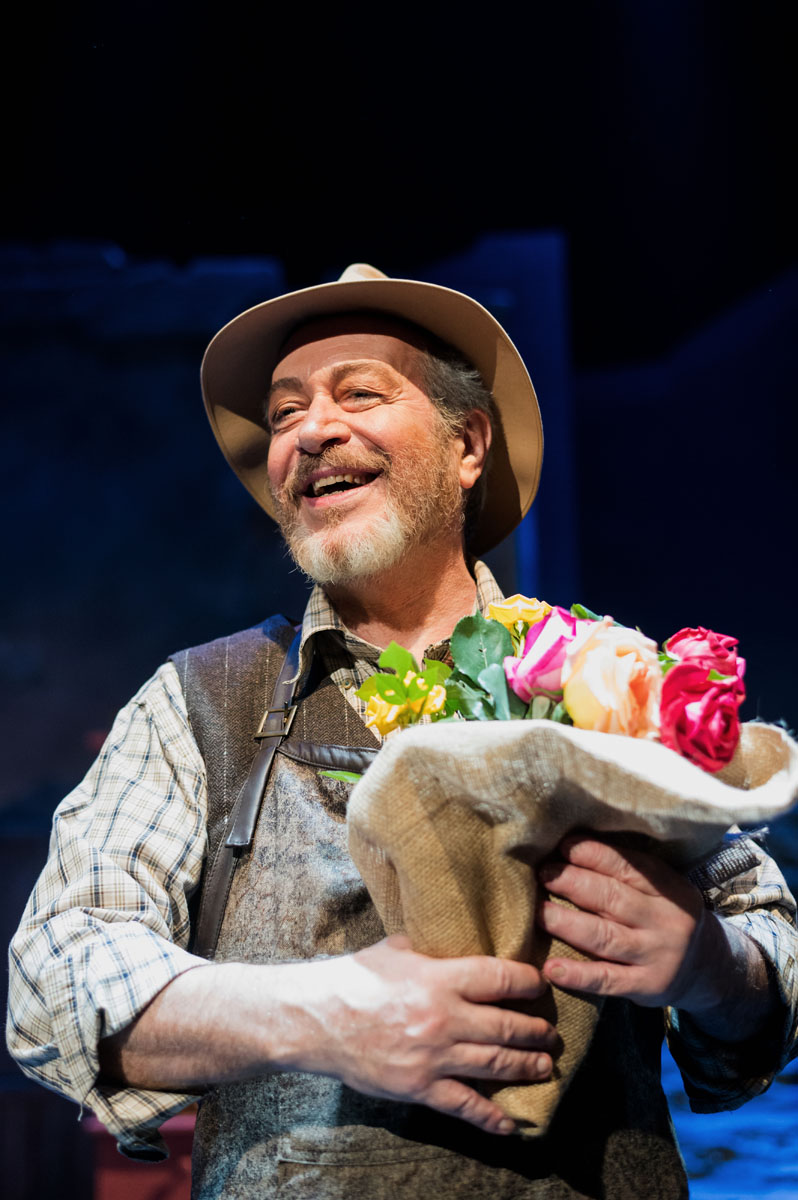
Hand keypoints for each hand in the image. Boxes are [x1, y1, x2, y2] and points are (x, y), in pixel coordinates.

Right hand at [281, 934, 556, 1134]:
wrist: (316, 1019)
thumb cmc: (355, 978)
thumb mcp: (397, 949)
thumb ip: (433, 951)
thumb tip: (458, 942)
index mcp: (439, 977)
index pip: (501, 978)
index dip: (528, 982)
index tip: (539, 984)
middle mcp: (444, 1018)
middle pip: (508, 1026)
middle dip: (536, 1030)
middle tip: (549, 1032)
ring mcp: (433, 1056)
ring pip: (496, 1065)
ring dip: (527, 1066)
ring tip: (543, 1065)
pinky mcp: (420, 1087)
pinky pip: (465, 1105)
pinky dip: (491, 1117)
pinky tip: (509, 1123)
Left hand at [536, 835, 723, 1009]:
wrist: (709, 968)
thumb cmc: (667, 917)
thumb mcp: (662, 890)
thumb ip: (627, 873)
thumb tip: (571, 849)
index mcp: (668, 888)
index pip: (627, 866)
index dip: (593, 854)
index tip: (562, 846)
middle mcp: (665, 920)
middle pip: (612, 898)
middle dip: (573, 883)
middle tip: (543, 874)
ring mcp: (656, 955)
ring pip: (605, 937)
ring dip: (567, 923)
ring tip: (539, 913)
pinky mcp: (646, 987)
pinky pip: (607, 980)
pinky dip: (578, 975)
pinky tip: (552, 968)